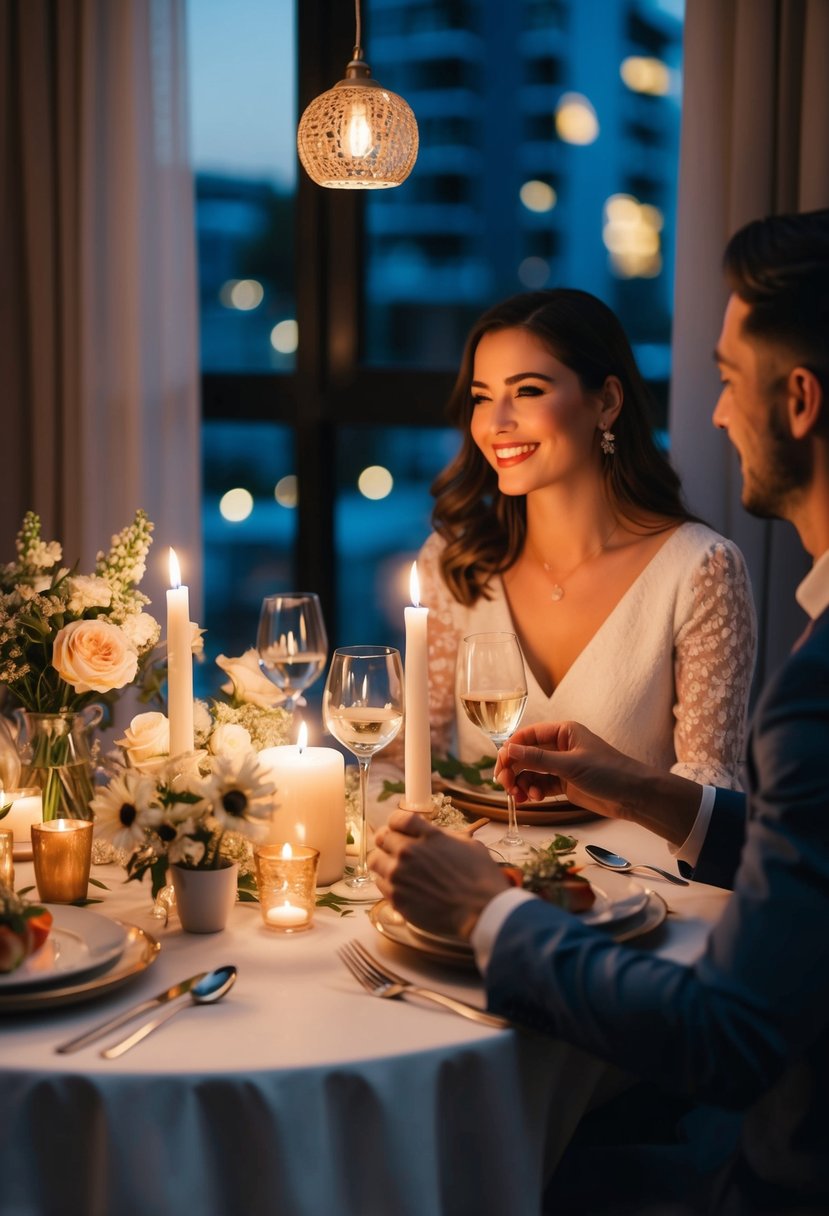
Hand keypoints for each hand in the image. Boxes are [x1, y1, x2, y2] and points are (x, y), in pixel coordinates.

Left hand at [370, 809, 509, 939]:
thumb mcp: (469, 845)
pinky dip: (387, 882)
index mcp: (429, 836)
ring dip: (384, 860)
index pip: (399, 819)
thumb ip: (444, 837)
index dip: (397, 821)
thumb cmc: (481, 878)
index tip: (399, 826)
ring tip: (395, 867)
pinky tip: (400, 885)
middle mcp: (409, 853)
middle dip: (388, 839)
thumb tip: (431, 835)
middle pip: (382, 837)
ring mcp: (400, 877)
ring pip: (375, 860)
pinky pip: (380, 884)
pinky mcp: (397, 899)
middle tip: (393, 846)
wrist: (480, 912)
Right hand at [495, 721, 703, 844]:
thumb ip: (538, 759)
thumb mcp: (571, 765)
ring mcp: (561, 766)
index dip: (511, 749)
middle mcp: (560, 746)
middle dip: (514, 770)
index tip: (500, 765)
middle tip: (506, 786)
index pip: (528, 735)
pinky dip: (532, 792)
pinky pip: (540, 785)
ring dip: (522, 783)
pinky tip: (532, 799)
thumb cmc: (609, 772)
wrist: (634, 796)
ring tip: (522, 798)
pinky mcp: (564, 783)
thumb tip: (508, 750)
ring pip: (531, 772)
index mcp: (564, 732)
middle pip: (526, 755)